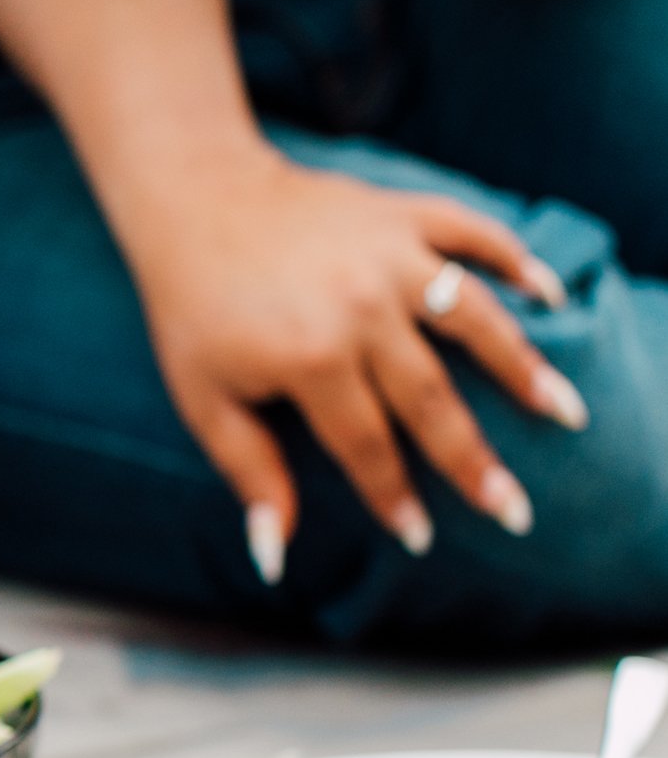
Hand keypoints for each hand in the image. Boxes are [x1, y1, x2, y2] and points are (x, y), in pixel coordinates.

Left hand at [123, 149, 581, 582]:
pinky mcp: (402, 212)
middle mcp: (359, 306)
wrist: (195, 202)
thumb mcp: (204, 398)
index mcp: (309, 357)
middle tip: (513, 510)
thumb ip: (250, 472)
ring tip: (564, 412)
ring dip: (523, 366)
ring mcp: (388, 255)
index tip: (421, 538)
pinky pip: (473, 234)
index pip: (366, 445)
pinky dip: (515, 259)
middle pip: (431, 397)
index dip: (393, 495)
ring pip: (474, 317)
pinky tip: (550, 295)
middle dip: (473, 461)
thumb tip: (274, 555)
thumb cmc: (193, 311)